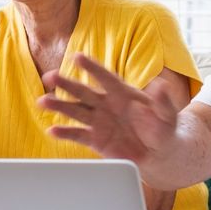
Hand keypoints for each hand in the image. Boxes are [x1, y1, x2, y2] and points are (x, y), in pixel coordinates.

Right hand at [36, 54, 179, 163]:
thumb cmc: (162, 128)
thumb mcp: (168, 114)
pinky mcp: (95, 139)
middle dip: (67, 84)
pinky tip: (52, 130)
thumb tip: (162, 86)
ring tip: (43, 101)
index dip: (92, 67)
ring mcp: (98, 121)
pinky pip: (78, 135)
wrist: (158, 152)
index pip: (105, 77)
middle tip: (51, 76)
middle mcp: (105, 104)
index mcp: (122, 92)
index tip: (78, 57)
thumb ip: (163, 101)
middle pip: (83, 92)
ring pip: (75, 111)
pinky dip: (65, 133)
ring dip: (59, 105)